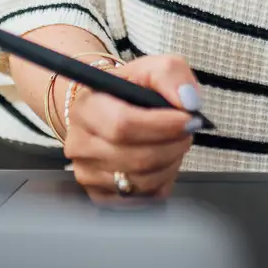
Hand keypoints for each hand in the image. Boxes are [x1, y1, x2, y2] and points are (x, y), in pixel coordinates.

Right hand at [62, 55, 204, 199]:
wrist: (110, 111)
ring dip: (171, 163)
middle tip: (187, 131)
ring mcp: (87, 173)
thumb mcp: (153, 68)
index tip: (188, 119)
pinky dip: (163, 181)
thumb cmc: (131, 90)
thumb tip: (188, 102)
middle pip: (137, 158)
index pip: (123, 125)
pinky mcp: (100, 195)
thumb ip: (171, 74)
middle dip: (173, 145)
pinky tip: (161, 161)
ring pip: (143, 181)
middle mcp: (79, 144)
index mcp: (86, 107)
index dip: (163, 126)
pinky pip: (144, 199)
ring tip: (174, 143)